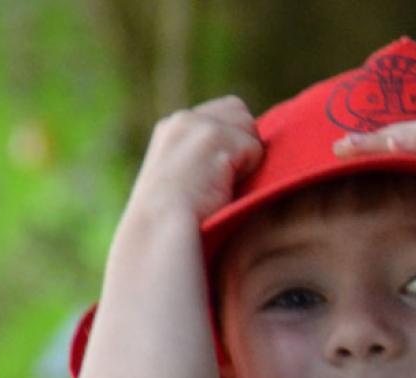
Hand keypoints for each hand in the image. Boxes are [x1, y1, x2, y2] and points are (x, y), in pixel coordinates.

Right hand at [131, 96, 262, 220]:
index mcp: (172, 128)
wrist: (160, 230)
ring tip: (219, 183)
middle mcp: (182, 120)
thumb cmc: (176, 217)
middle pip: (240, 112)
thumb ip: (206, 154)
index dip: (236, 138)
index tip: (221, 171)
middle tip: (223, 178)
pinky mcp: (212, 135)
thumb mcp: (185, 176)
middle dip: (243, 143)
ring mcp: (196, 124)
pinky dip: (247, 171)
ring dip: (246, 158)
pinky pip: (255, 148)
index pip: (226, 110)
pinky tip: (221, 187)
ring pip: (250, 128)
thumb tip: (244, 149)